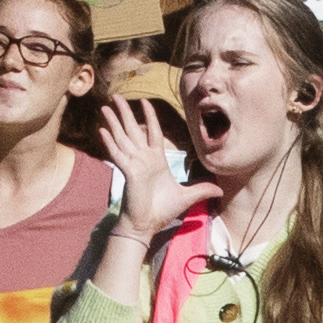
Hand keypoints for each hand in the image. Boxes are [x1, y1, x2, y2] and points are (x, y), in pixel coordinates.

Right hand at [100, 101, 191, 241]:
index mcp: (156, 160)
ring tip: (105, 107)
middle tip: (116, 96)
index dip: (150, 116)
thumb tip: (220, 190)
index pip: (153, 132)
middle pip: (133, 129)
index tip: (145, 101)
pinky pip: (117, 153)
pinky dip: (110, 142)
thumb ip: (201, 190)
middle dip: (125, 112)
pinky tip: (102, 130)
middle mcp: (143, 158)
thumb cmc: (161, 211)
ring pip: (122, 137)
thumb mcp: (185, 197)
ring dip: (113, 122)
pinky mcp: (127, 172)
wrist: (145, 225)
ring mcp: (133, 164)